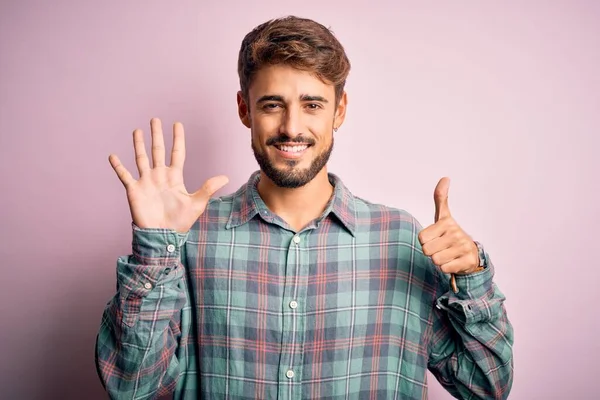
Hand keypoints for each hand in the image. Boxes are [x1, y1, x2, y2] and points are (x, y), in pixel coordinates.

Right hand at [109, 118, 228, 232]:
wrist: (163, 236)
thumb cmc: (180, 222)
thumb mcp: (197, 203)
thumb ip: (208, 188)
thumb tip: (225, 177)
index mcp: (175, 177)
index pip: (177, 153)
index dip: (177, 139)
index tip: (177, 124)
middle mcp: (160, 176)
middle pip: (158, 151)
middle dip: (157, 135)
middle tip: (155, 119)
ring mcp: (146, 182)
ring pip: (141, 158)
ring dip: (139, 145)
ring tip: (137, 130)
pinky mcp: (134, 191)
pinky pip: (124, 175)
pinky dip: (118, 166)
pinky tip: (112, 155)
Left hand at [418, 177, 479, 291]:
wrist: (471, 254)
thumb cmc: (451, 234)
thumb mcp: (443, 216)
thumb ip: (440, 198)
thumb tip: (445, 177)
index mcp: (447, 223)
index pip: (422, 238)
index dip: (426, 241)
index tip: (435, 238)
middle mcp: (456, 234)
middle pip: (427, 250)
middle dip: (432, 252)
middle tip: (442, 248)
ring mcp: (463, 247)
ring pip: (436, 261)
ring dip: (439, 261)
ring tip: (448, 254)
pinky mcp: (467, 261)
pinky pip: (445, 269)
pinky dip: (447, 268)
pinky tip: (454, 262)